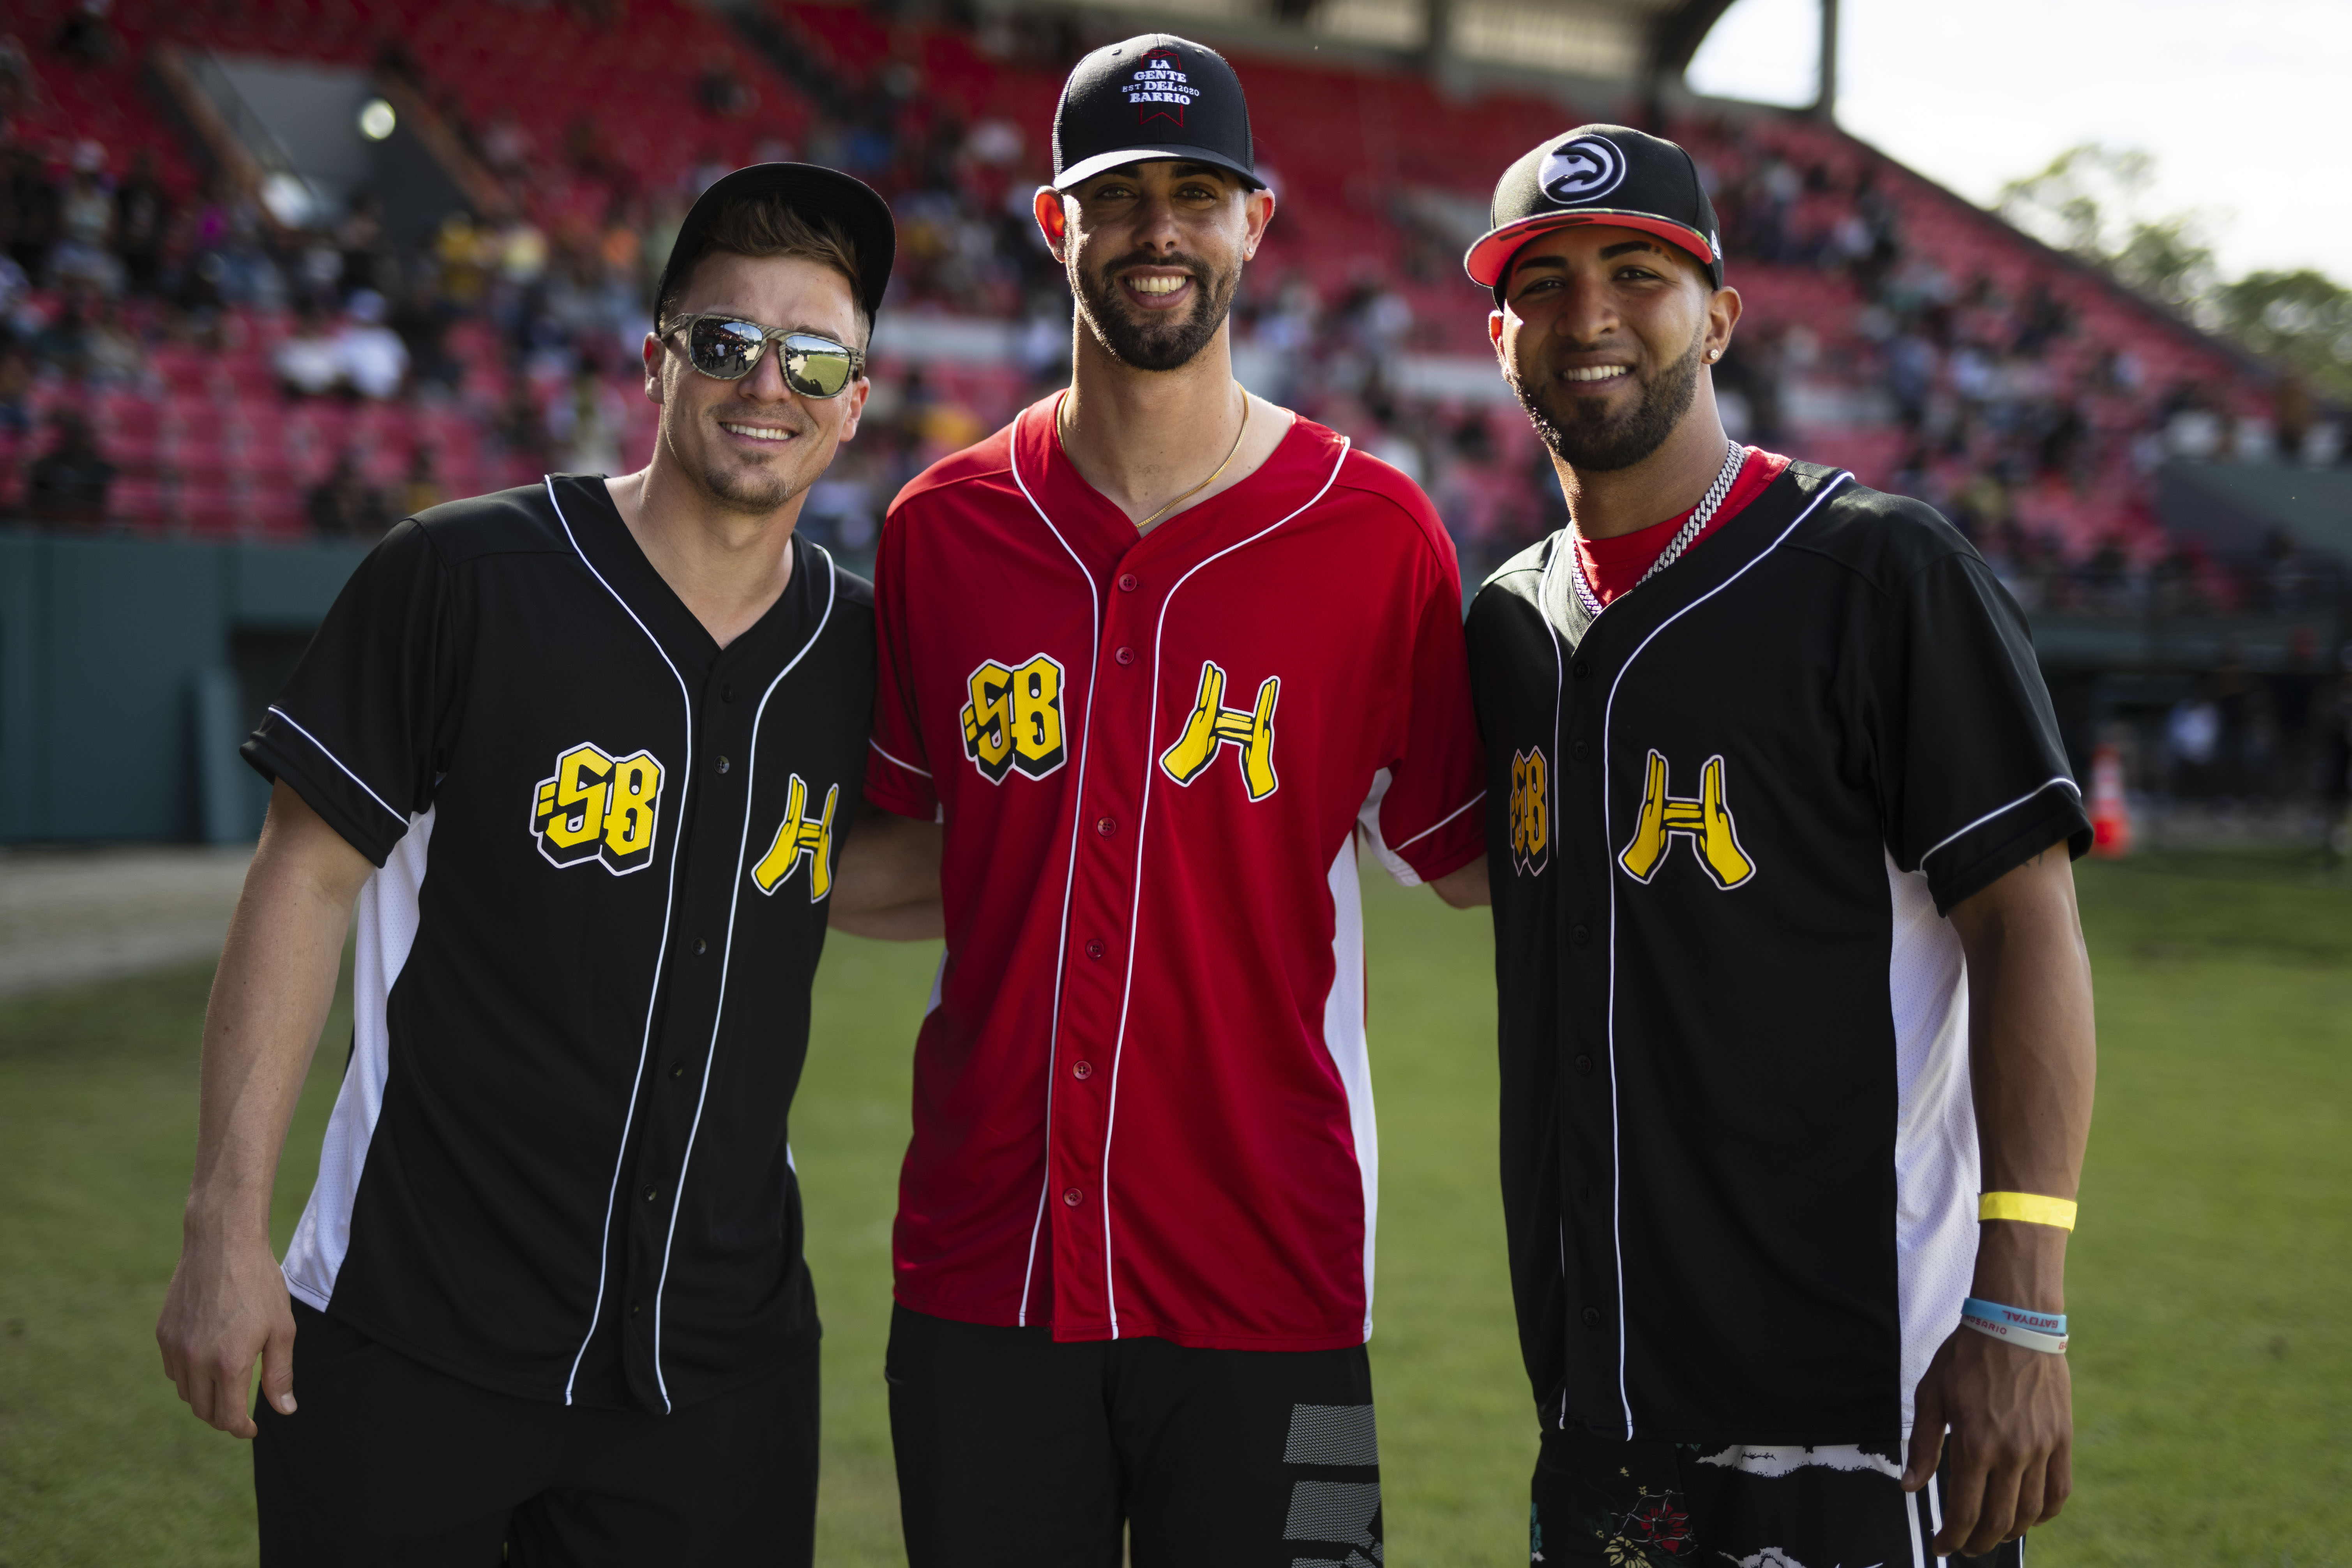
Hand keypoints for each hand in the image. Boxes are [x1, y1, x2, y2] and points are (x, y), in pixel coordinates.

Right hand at [156, 1222, 296, 1437]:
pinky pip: (173, 1371)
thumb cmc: (259, 1284)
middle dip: (223, 1417)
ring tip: (227, 1387)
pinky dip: (189, 1377)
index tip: (252, 1428)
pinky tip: (207, 1363)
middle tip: (241, 1411)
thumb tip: (284, 1410)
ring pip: (186, 1393)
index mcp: (228, 1363)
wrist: (222, 1244)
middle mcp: (196, 1361)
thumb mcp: (282, 1329)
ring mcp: (175, 1348)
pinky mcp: (163, 1334)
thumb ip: (280, 1374)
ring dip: (205, 1398)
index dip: (241, 1429)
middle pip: (204, 1410)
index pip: (228, 1417)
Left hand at [1901, 1326, 2071, 1555]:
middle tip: (1965, 1547)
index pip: (1965, 1511)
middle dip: (1979, 1542)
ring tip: (1992, 1534)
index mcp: (1974, 1444)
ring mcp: (2041, 1448)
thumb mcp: (1931, 1396)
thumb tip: (1909, 1486)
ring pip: (2029, 1512)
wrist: (2014, 1326)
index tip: (1941, 1546)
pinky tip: (2028, 1517)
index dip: (1952, 1537)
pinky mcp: (2062, 1440)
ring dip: (2010, 1532)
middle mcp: (2011, 1453)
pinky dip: (2044, 1513)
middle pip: (1999, 1520)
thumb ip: (1923, 1446)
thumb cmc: (1966, 1358)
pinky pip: (2059, 1491)